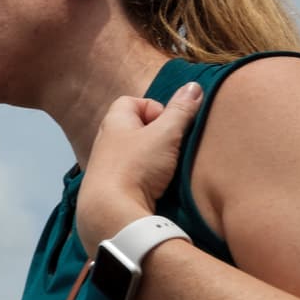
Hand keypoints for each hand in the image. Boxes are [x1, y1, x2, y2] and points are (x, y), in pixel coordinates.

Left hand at [77, 81, 202, 254]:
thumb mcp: (165, 134)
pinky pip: (131, 175)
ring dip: (152, 159)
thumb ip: (181, 111)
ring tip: (166, 170)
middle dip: (157, 135)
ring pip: (134, 153)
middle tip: (171, 148)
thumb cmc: (135, 168)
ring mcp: (105, 165)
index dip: (155, 108)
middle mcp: (105, 140)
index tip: (169, 125)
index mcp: (113, 122)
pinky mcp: (110, 187)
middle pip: (134, 128)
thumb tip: (194, 87)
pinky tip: (156, 187)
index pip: (132, 101)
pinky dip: (145, 178)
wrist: (110, 212)